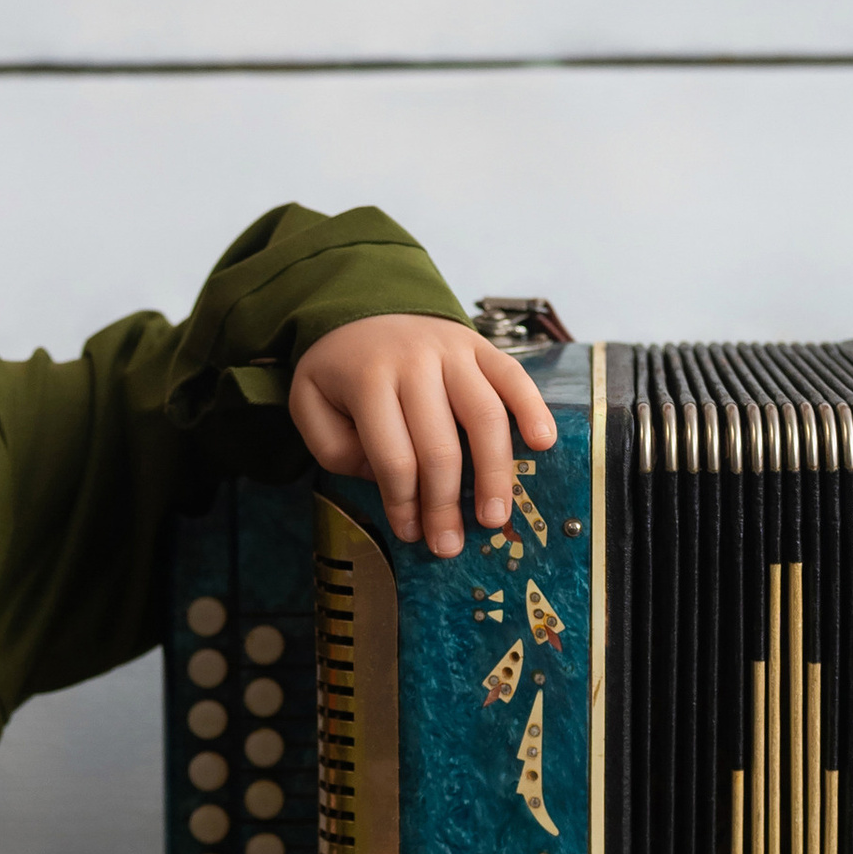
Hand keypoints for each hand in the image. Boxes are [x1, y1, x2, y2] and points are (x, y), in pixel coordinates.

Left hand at [289, 315, 558, 558]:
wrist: (366, 308)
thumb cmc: (342, 370)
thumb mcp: (309, 403)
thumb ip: (333, 447)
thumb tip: (380, 478)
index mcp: (368, 380)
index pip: (393, 456)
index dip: (403, 503)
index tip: (411, 534)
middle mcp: (415, 363)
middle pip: (439, 446)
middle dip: (446, 503)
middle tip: (451, 545)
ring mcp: (454, 351)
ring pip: (484, 416)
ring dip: (494, 473)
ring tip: (495, 517)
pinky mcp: (482, 346)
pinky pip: (514, 377)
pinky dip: (532, 409)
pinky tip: (543, 443)